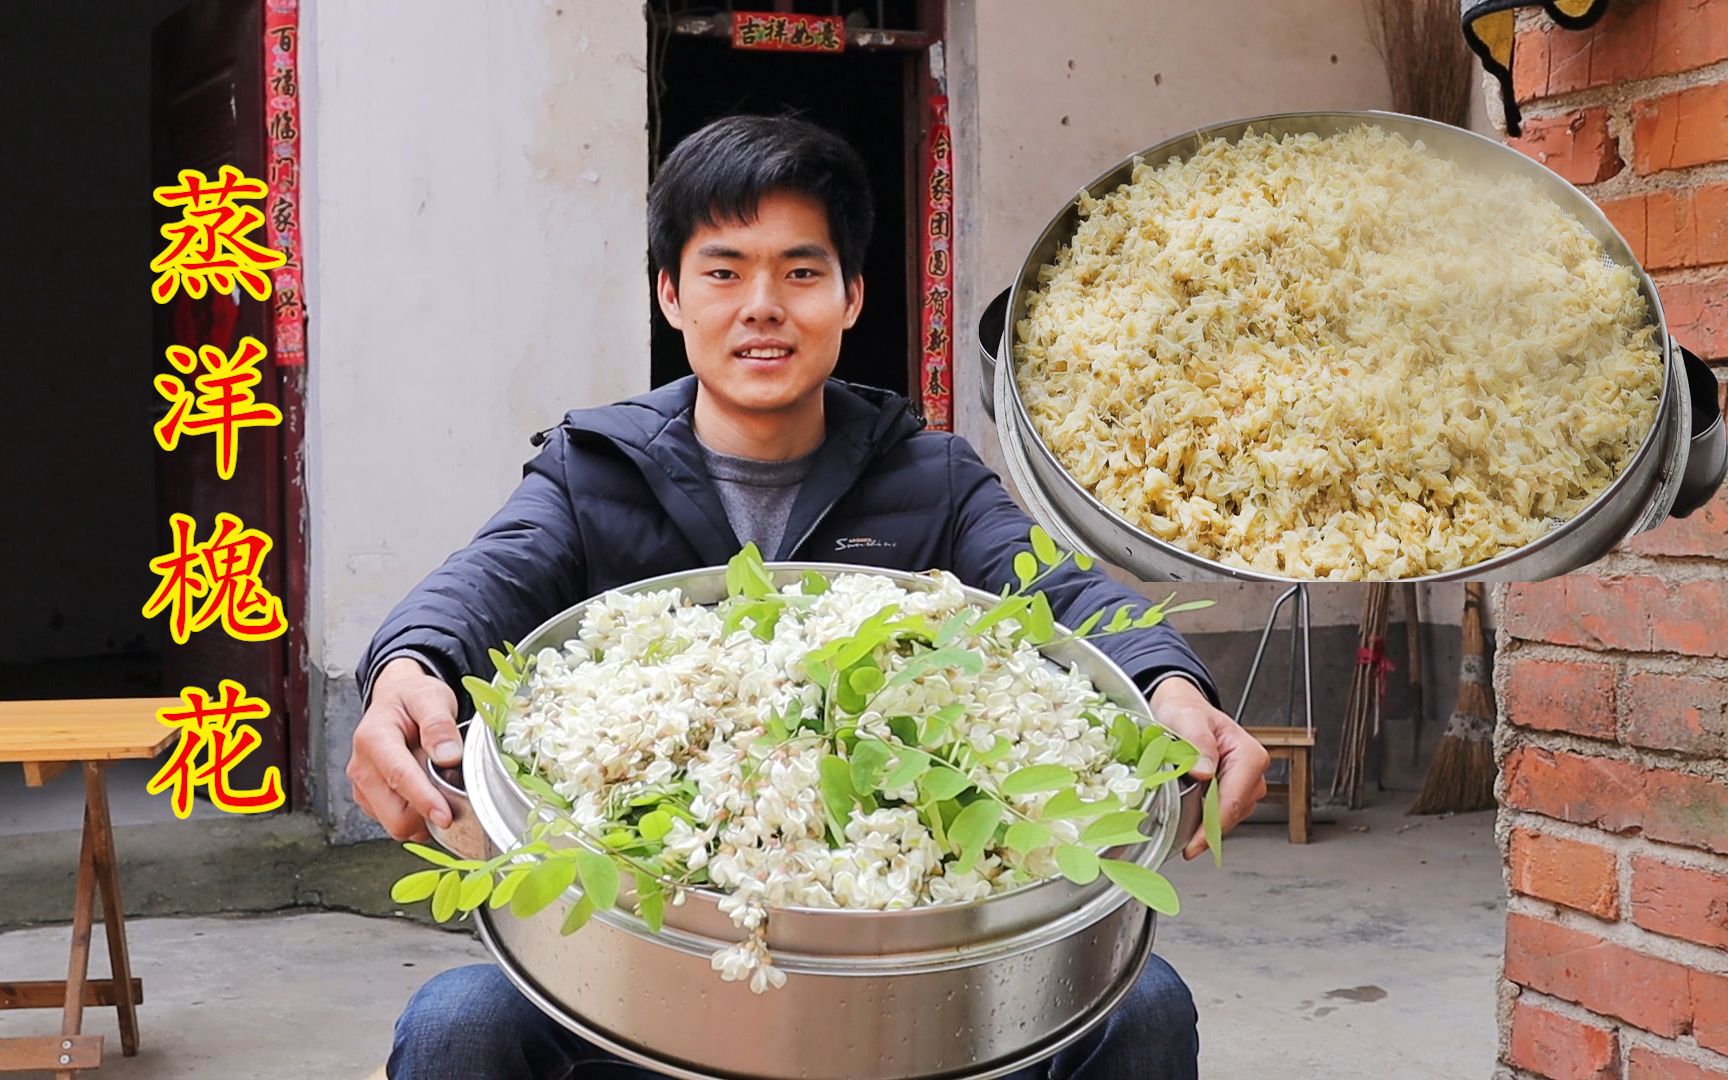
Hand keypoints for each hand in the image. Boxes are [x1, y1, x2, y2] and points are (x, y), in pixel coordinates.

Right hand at [347, 656, 462, 841]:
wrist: (396, 700)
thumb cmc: (412, 699)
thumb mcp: (430, 698)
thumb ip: (439, 724)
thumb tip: (448, 756)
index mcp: (373, 739)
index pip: (399, 777)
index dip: (425, 801)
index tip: (446, 816)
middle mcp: (362, 768)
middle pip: (395, 815)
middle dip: (427, 812)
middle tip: (451, 786)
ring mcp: (363, 788)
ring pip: (398, 824)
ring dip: (424, 814)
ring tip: (436, 781)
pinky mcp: (371, 801)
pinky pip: (398, 822)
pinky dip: (418, 815)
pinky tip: (427, 789)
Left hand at [1149, 676, 1270, 859]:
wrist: (1183, 710)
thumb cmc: (1187, 712)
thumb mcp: (1188, 719)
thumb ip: (1198, 743)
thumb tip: (1205, 772)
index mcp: (1249, 756)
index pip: (1233, 801)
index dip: (1212, 827)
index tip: (1194, 845)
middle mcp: (1253, 773)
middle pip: (1232, 814)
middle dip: (1207, 831)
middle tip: (1181, 843)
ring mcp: (1245, 785)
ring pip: (1227, 818)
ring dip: (1205, 826)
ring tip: (1180, 825)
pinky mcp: (1233, 792)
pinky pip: (1221, 814)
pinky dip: (1204, 820)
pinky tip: (1187, 819)